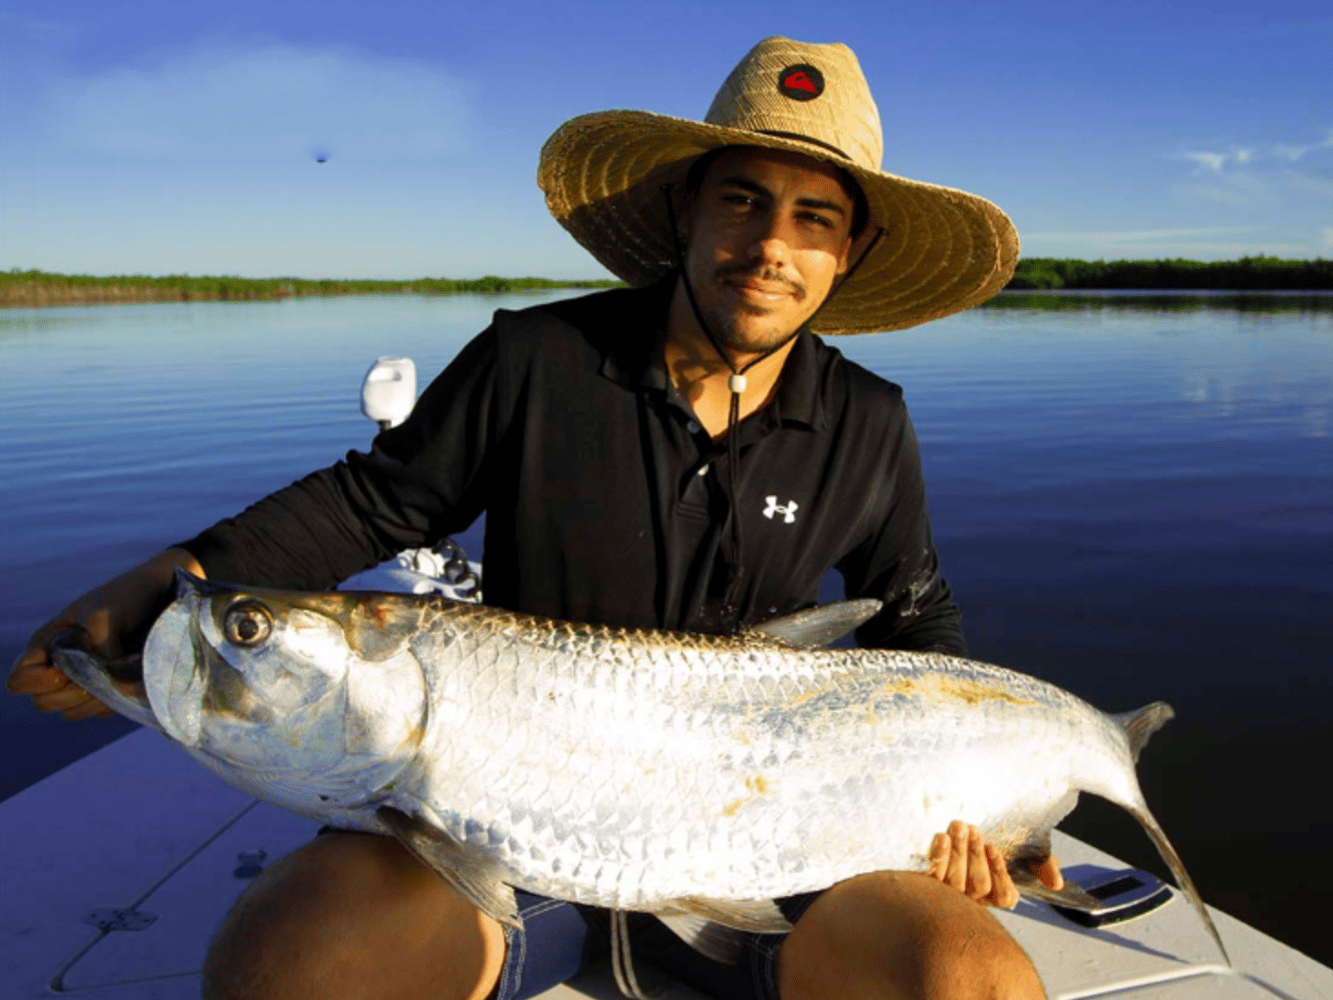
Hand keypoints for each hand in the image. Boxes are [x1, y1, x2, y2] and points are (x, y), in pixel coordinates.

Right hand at [7, 547, 203, 720]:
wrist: (166, 596)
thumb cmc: (128, 596)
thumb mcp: (104, 615)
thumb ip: (96, 648)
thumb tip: (102, 683)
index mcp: (48, 643)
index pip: (19, 680)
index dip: (37, 683)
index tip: (63, 671)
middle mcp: (61, 665)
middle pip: (44, 703)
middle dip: (67, 696)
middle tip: (95, 677)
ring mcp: (86, 679)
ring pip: (71, 712)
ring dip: (92, 701)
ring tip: (116, 676)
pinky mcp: (111, 688)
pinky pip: (102, 710)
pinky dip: (113, 701)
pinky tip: (129, 680)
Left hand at [927, 820, 1062, 908]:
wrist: (964, 826)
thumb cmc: (996, 840)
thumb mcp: (1026, 849)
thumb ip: (1043, 863)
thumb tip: (1056, 883)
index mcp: (996, 894)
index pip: (1003, 896)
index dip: (998, 873)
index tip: (993, 847)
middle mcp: (974, 899)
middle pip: (976, 885)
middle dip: (974, 856)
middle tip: (973, 829)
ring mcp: (949, 895)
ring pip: (954, 882)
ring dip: (957, 852)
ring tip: (958, 826)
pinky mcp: (927, 885)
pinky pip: (931, 878)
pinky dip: (937, 858)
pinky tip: (942, 838)